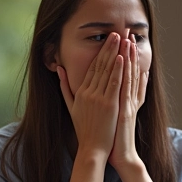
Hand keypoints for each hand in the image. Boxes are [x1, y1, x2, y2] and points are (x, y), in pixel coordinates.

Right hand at [57, 32, 122, 160]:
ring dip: (115, 54)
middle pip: (100, 65)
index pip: (92, 67)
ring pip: (108, 71)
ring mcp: (98, 98)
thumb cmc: (84, 130)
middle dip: (109, 48)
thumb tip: (59, 69)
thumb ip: (65, 87)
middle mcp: (88, 92)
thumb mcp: (71, 107)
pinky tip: (122, 58)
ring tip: (122, 39)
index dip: (100, 52)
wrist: (91, 148)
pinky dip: (118, 70)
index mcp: (81, 91)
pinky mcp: (109, 105)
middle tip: (116, 33)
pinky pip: (114, 83)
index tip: (107, 39)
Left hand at [109, 33, 147, 169]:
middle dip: (128, 52)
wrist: (120, 156)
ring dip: (129, 57)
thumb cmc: (112, 139)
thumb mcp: (109, 118)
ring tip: (129, 40)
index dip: (123, 57)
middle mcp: (128, 99)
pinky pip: (125, 89)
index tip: (121, 41)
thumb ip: (106, 103)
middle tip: (128, 33)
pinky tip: (125, 61)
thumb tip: (98, 91)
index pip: (123, 74)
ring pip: (129, 76)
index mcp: (123, 100)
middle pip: (128, 71)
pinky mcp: (125, 110)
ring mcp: (128, 104)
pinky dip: (125, 74)